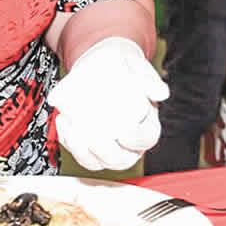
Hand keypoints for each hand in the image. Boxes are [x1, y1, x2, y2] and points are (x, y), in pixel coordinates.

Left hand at [48, 38, 169, 170]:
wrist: (105, 64)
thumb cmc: (124, 67)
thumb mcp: (138, 67)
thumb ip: (150, 79)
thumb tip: (162, 93)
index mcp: (147, 126)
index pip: (147, 139)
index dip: (137, 140)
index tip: (124, 132)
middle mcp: (129, 143)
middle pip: (121, 159)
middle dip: (105, 152)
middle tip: (92, 135)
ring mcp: (108, 147)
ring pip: (97, 162)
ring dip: (82, 152)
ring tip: (72, 130)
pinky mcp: (88, 146)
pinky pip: (78, 152)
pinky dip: (68, 141)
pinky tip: (63, 122)